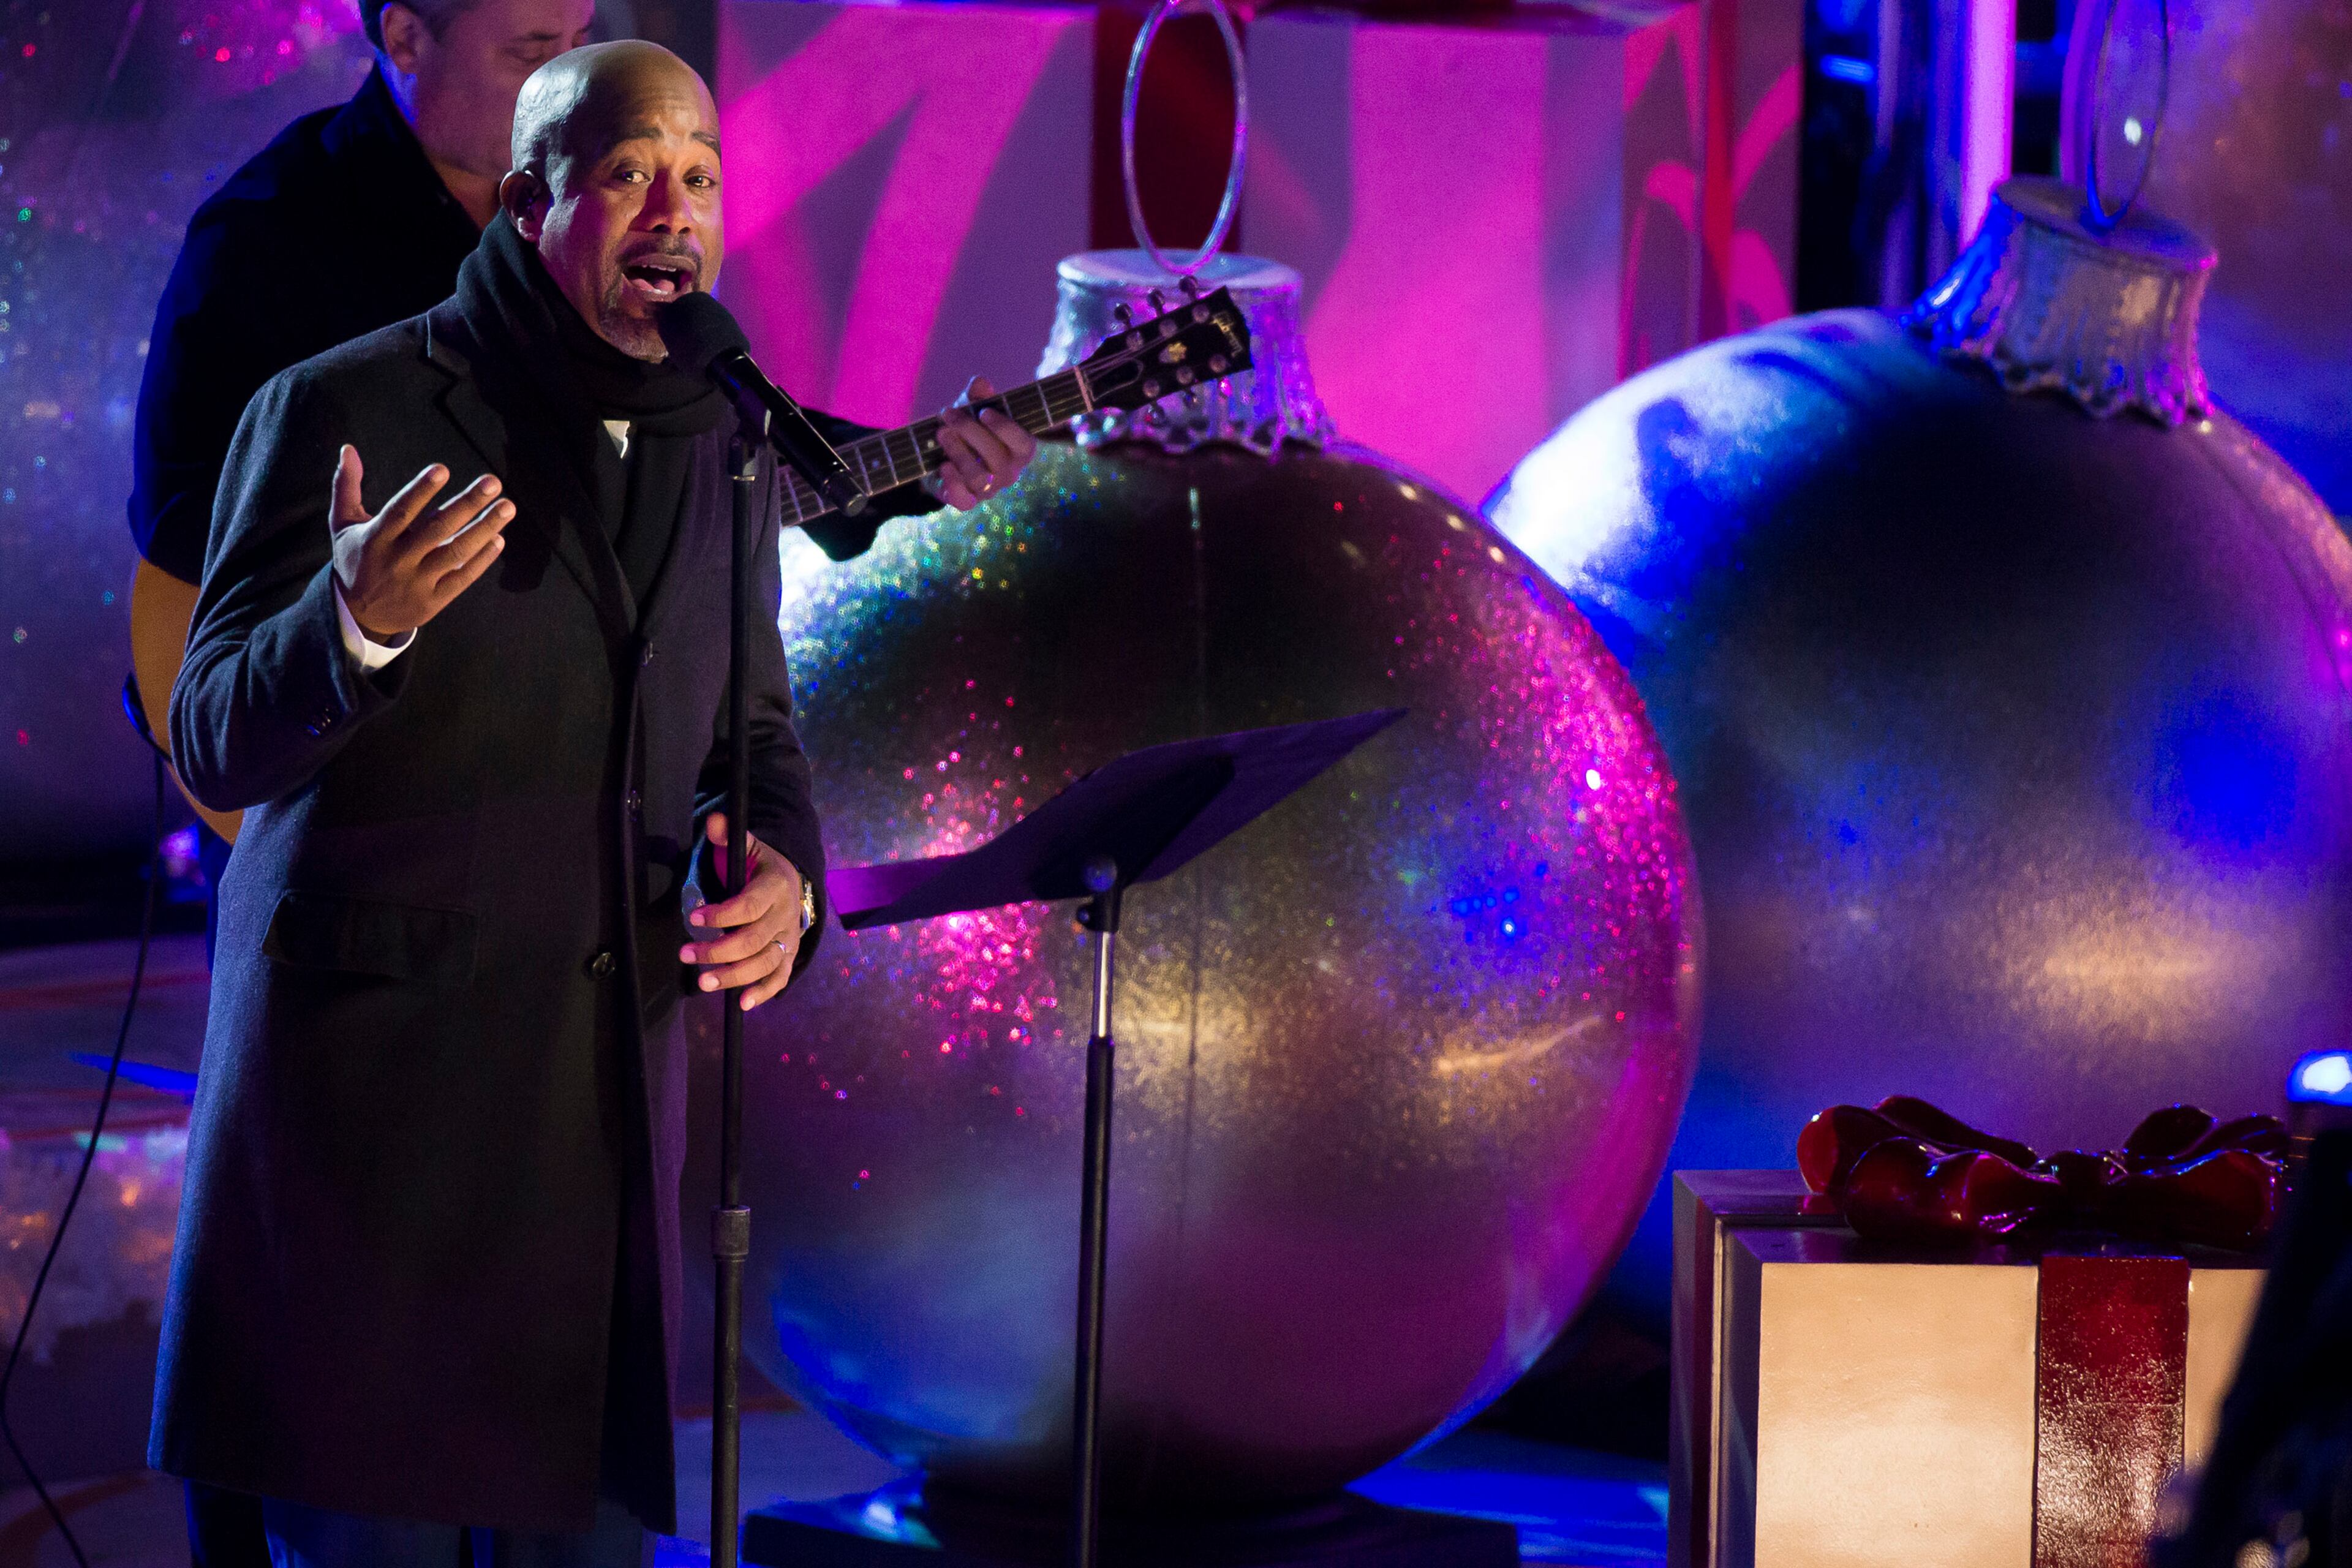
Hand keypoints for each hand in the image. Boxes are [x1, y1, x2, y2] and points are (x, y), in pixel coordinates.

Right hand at [329, 445, 513, 640]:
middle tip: (493, 482)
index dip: (420, 490)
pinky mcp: (433, 602)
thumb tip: (348, 448)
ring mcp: (416, 583)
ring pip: (455, 553)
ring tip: (507, 507)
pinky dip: (482, 560)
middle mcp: (397, 561)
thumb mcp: (342, 524)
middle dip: (467, 504)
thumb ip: (346, 486)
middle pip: (437, 529)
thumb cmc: (355, 559)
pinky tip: (499, 539)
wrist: (357, 615)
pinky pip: (462, 579)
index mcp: (375, 538)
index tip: (443, 469)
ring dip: (484, 529)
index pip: (400, 511)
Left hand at [681, 813, 806, 1010]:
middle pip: (753, 940)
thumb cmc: (760, 867)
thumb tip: (714, 821)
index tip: (693, 919)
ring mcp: (789, 939)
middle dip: (717, 951)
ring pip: (764, 963)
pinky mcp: (788, 955)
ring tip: (703, 983)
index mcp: (775, 886)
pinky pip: (779, 978)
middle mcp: (786, 915)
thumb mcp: (747, 847)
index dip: (721, 915)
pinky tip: (741, 1003)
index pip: (749, 906)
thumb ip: (727, 836)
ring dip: (733, 976)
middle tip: (686, 955)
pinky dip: (763, 992)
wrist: (792, 882)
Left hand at [933, 376, 1036, 509]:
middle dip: (970, 432)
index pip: (1024, 445)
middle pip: (997, 458)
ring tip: (941, 432)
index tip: (983, 412)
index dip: (1005, 429)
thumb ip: (978, 396)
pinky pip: (964, 501)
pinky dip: (952, 483)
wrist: (942, 454)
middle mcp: (1008, 473)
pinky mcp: (967, 501)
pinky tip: (942, 465)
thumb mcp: (971, 408)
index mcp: (1019, 450)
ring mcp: (989, 490)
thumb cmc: (967, 428)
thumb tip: (980, 382)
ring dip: (958, 452)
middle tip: (948, 413)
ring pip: (979, 478)